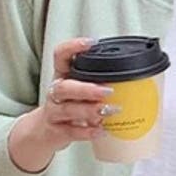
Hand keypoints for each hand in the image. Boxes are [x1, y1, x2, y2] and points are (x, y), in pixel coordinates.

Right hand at [8, 37, 114, 170]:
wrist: (44, 132)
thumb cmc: (68, 107)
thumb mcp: (78, 92)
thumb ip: (97, 85)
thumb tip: (132, 82)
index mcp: (62, 77)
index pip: (60, 56)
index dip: (73, 47)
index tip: (92, 43)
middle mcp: (55, 92)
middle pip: (64, 87)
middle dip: (87, 89)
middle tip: (108, 91)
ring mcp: (54, 112)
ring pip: (68, 109)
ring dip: (91, 110)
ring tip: (110, 111)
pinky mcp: (56, 131)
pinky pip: (71, 131)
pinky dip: (88, 132)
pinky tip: (102, 130)